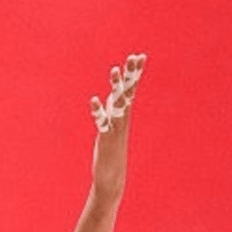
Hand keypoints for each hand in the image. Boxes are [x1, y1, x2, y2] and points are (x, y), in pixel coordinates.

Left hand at [89, 53, 144, 197]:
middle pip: (128, 92)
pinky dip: (98, 111)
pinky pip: (102, 122)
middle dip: (131, 74)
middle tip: (135, 56)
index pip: (131, 89)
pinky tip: (93, 100)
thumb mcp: (113, 125)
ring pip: (117, 103)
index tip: (139, 55)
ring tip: (114, 69)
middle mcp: (122, 118)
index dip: (135, 73)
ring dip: (116, 87)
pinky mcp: (106, 138)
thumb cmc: (111, 150)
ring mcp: (115, 127)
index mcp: (124, 114)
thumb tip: (114, 95)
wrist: (111, 175)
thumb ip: (113, 109)